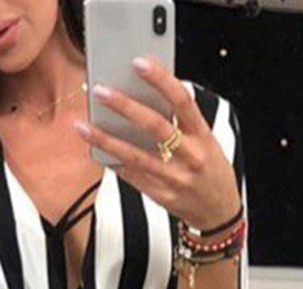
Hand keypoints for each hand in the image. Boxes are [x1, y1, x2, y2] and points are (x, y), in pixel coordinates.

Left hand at [73, 57, 240, 231]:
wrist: (219, 211)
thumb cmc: (211, 171)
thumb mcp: (206, 141)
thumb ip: (182, 122)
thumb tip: (146, 97)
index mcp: (203, 135)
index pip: (182, 100)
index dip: (160, 79)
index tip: (139, 63)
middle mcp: (189, 155)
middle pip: (154, 125)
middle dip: (125, 106)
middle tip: (101, 91)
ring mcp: (174, 178)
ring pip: (135, 155)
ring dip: (106, 140)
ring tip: (84, 126)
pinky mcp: (160, 195)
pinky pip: (132, 176)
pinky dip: (113, 162)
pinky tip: (96, 151)